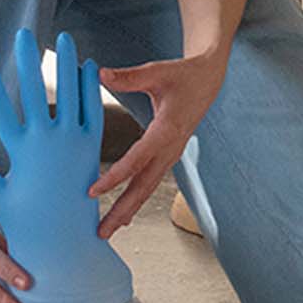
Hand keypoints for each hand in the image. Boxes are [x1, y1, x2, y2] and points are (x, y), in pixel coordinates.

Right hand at [0, 28, 132, 302]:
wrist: (65, 242)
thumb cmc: (25, 221)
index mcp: (21, 151)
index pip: (1, 109)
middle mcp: (48, 142)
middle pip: (38, 91)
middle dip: (29, 61)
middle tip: (24, 35)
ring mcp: (73, 142)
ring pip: (70, 93)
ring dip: (66, 64)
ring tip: (64, 38)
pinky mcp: (92, 147)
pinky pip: (92, 110)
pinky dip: (91, 88)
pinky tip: (89, 66)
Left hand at [91, 48, 227, 236]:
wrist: (209, 80)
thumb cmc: (182, 75)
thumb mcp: (157, 71)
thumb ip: (128, 77)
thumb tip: (99, 73)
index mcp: (167, 130)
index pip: (137, 159)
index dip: (115, 176)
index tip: (93, 190)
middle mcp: (170, 148)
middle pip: (143, 186)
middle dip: (122, 210)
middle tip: (100, 231)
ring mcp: (171, 155)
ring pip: (147, 188)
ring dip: (128, 210)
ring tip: (107, 230)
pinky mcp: (169, 156)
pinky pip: (151, 182)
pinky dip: (137, 199)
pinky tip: (124, 215)